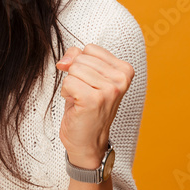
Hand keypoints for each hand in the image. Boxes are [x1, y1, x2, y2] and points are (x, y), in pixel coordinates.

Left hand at [55, 43, 133, 167]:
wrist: (87, 141)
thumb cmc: (87, 108)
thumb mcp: (87, 76)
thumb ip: (78, 58)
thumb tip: (64, 61)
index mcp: (124, 70)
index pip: (90, 48)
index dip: (81, 63)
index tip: (89, 82)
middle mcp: (121, 79)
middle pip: (80, 58)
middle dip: (75, 75)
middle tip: (84, 93)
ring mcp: (109, 90)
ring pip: (73, 69)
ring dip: (71, 85)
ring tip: (81, 99)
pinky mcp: (94, 100)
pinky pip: (68, 82)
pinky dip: (66, 93)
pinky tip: (77, 105)